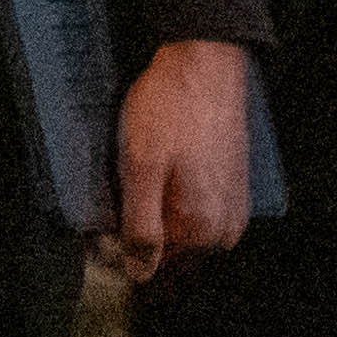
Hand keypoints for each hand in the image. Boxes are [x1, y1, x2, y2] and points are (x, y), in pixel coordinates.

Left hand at [99, 42, 257, 285]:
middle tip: (124, 190)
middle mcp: (224, 226)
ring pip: (184, 231)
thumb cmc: (170, 108)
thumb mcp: (141, 168)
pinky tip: (166, 171)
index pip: (152, 264)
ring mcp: (233, 206)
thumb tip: (139, 274)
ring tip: (145, 175)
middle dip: (142, 231)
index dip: (120, 247)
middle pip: (171, 250)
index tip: (102, 227)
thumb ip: (141, 228)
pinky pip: (199, 212)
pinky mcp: (234, 187)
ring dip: (159, 215)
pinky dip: (178, 201)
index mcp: (202, 227)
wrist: (204, 62)